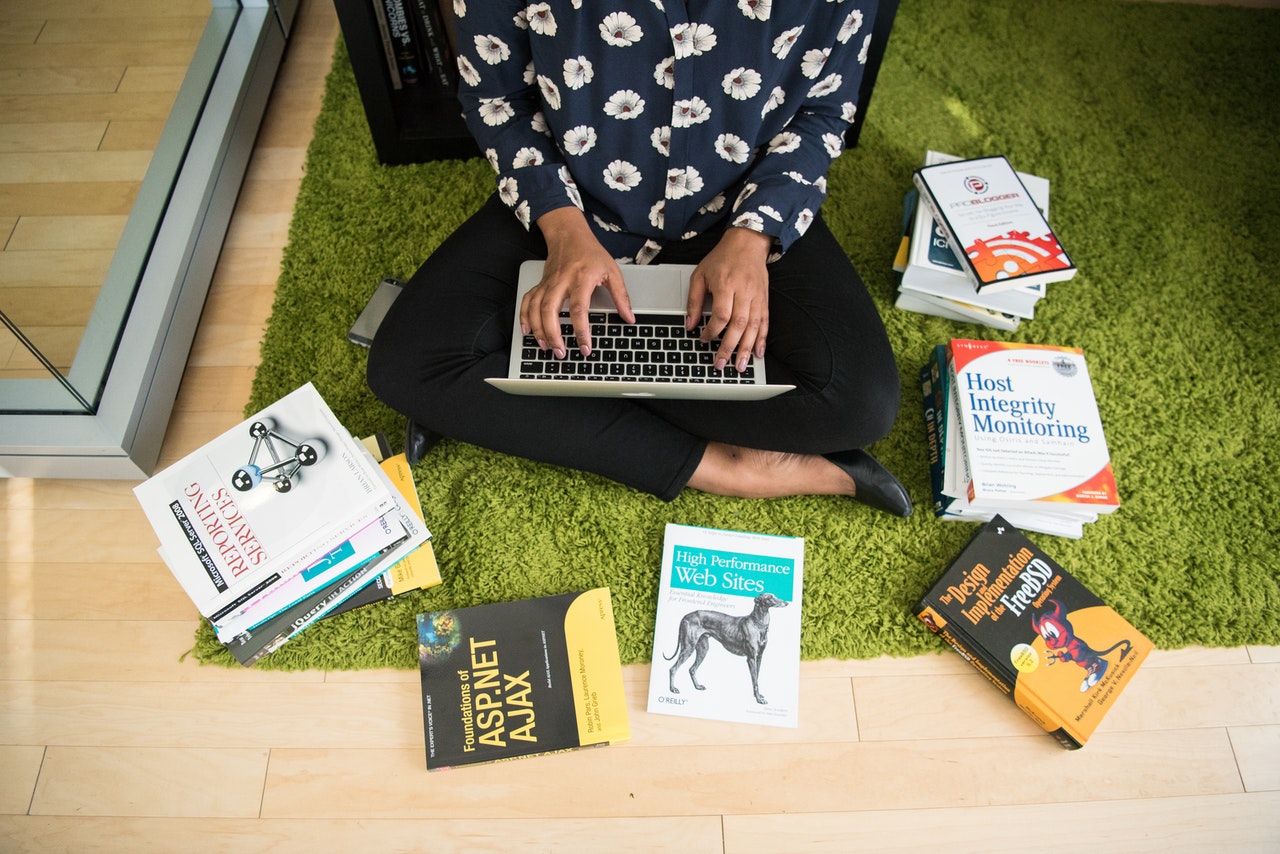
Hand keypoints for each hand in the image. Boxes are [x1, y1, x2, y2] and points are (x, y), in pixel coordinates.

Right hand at [523, 207, 632, 358]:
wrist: (569, 235)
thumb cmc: (591, 253)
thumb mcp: (612, 271)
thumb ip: (621, 296)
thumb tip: (629, 317)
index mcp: (581, 278)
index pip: (578, 309)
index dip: (581, 331)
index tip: (584, 347)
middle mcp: (561, 281)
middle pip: (550, 311)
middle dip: (553, 335)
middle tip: (561, 352)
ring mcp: (548, 283)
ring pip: (536, 308)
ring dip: (538, 330)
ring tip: (545, 347)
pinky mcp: (540, 284)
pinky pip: (527, 301)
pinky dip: (524, 317)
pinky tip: (527, 331)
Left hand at [687, 227, 772, 371]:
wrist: (747, 243)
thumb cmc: (722, 258)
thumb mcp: (700, 275)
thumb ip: (694, 300)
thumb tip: (689, 324)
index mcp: (726, 284)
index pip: (721, 315)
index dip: (712, 331)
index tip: (704, 339)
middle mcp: (744, 291)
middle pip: (738, 324)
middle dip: (729, 347)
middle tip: (721, 364)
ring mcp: (757, 296)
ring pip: (753, 327)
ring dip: (746, 349)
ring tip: (739, 366)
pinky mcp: (764, 300)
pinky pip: (765, 322)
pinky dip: (762, 339)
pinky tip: (757, 353)